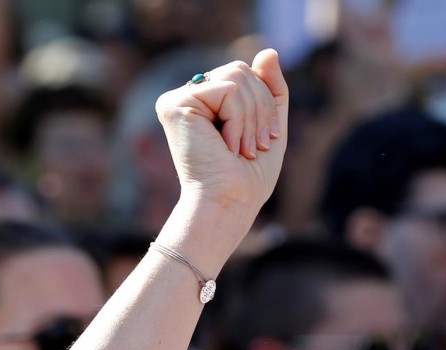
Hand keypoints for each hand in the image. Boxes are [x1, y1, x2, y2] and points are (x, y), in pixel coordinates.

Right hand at [155, 49, 287, 214]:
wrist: (229, 203)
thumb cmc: (248, 177)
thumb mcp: (270, 125)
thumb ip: (271, 89)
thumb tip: (269, 50)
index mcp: (208, 102)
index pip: (246, 74)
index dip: (265, 103)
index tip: (268, 140)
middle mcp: (189, 96)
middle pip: (242, 70)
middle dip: (261, 110)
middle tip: (255, 148)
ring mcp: (178, 99)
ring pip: (236, 77)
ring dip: (252, 118)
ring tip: (242, 149)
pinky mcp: (174, 104)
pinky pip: (227, 89)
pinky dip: (239, 120)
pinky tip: (227, 146)